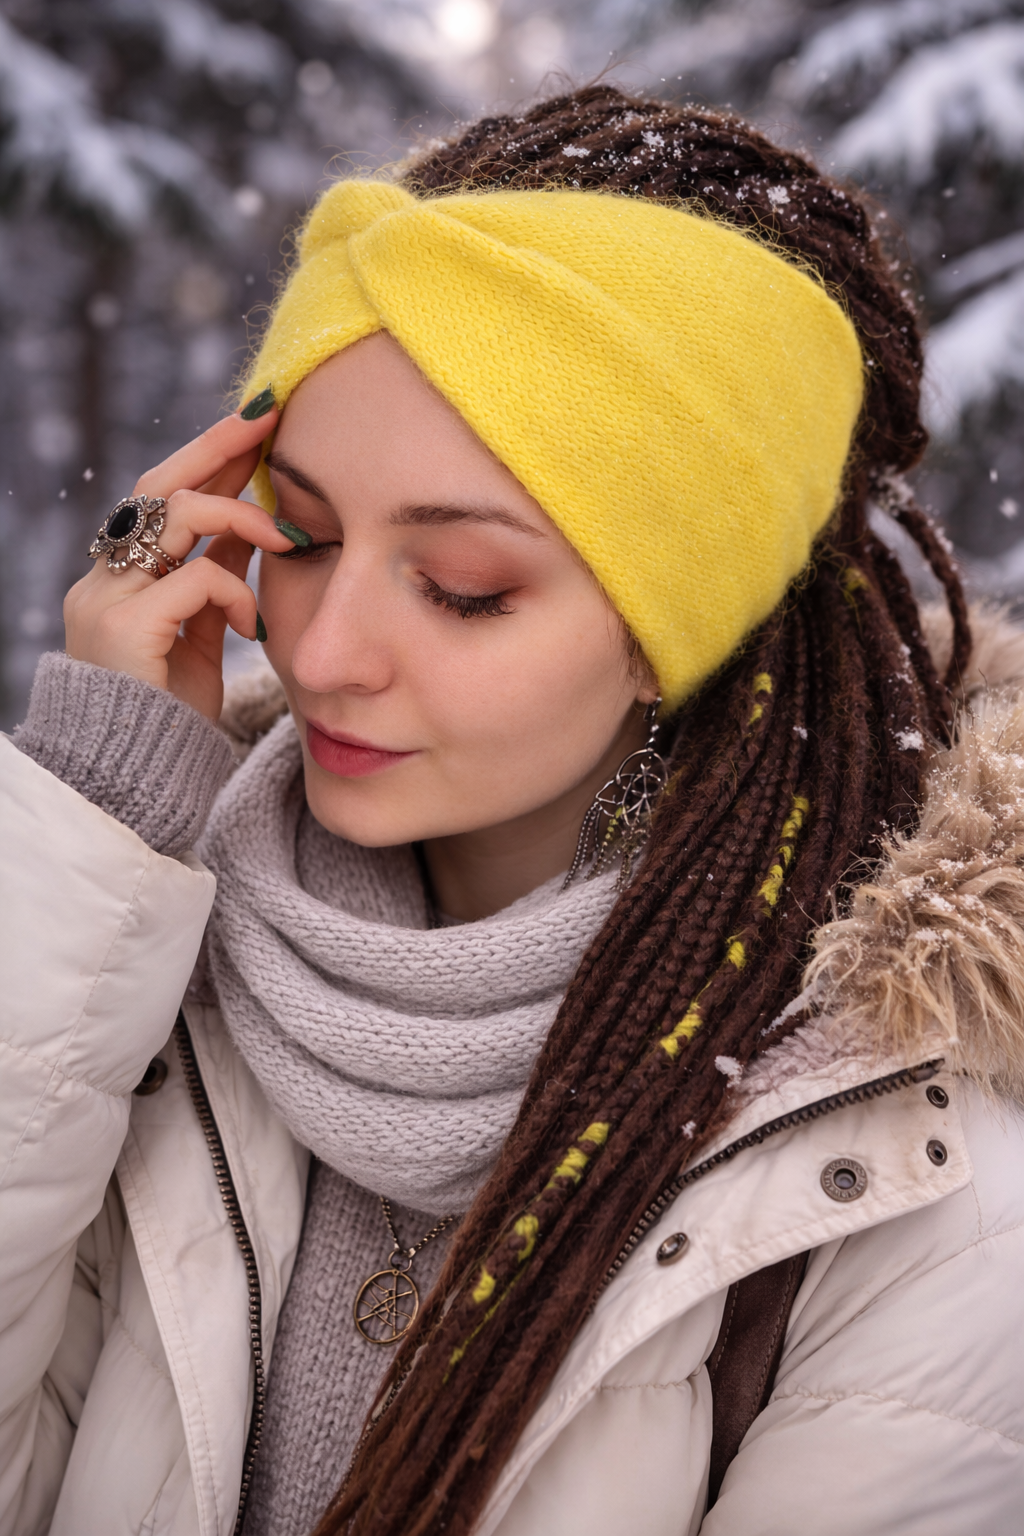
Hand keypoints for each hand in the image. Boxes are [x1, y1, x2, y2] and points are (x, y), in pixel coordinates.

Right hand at [64, 407, 292, 719]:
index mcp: (121, 579)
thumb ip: (218, 582)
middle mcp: (104, 580)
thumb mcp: (201, 635)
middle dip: (218, 447)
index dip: (209, 459)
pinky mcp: (125, 628)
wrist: (134, 783)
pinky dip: (235, 594)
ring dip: (241, 516)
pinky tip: (255, 626)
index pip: (161, 498)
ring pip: (175, 516)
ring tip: (286, 538)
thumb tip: (259, 530)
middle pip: (158, 486)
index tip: (258, 427)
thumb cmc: (170, 716)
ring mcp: (106, 599)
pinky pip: (194, 580)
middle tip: (271, 420)